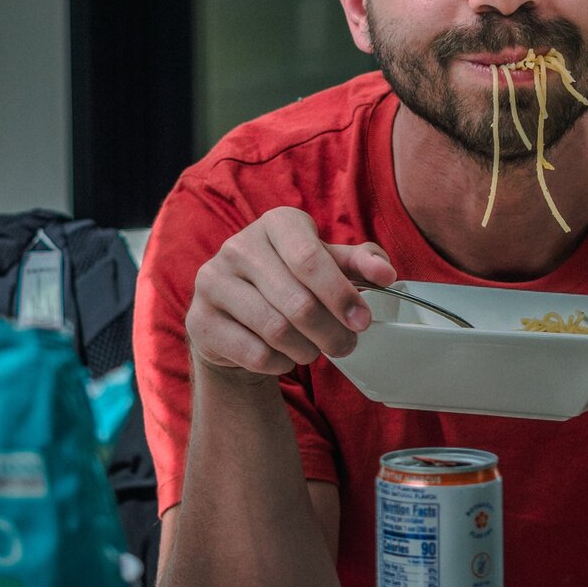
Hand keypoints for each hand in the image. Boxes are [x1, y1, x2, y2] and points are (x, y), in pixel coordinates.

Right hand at [186, 207, 396, 375]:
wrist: (237, 318)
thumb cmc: (292, 284)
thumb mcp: (328, 266)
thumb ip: (360, 264)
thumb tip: (387, 274)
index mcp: (277, 223)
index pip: (310, 258)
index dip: (341, 294)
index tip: (363, 321)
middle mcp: (239, 246)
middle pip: (297, 301)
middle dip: (331, 332)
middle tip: (347, 346)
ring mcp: (213, 282)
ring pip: (276, 330)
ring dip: (307, 350)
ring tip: (315, 351)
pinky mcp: (200, 320)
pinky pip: (253, 353)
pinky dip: (279, 363)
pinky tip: (284, 357)